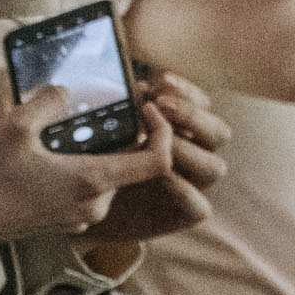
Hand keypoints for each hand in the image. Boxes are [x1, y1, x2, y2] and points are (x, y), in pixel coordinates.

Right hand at [0, 87, 178, 242]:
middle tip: (102, 111)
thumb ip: (47, 102)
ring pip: (108, 177)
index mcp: (92, 180)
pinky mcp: (66, 221)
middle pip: (131, 165)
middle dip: (120, 136)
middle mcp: (95, 203)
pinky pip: (87, 191)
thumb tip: (65, 90)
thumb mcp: (14, 128)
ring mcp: (81, 216)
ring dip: (97, 152)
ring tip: (67, 132)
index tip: (146, 110)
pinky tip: (53, 156)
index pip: (158, 161)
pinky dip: (81, 170)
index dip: (163, 131)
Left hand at [81, 68, 226, 246]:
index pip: (202, 105)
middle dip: (192, 116)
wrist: (76, 209)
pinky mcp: (182, 215)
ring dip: (187, 151)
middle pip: (218, 133)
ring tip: (152, 144)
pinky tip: (163, 177)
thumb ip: (114, 106)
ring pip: (214, 167)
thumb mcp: (98, 127)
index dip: (188, 91)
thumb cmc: (89, 162)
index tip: (160, 79)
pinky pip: (200, 207)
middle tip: (160, 106)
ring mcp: (191, 186)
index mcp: (181, 130)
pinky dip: (185, 192)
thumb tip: (114, 81)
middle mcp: (193, 156)